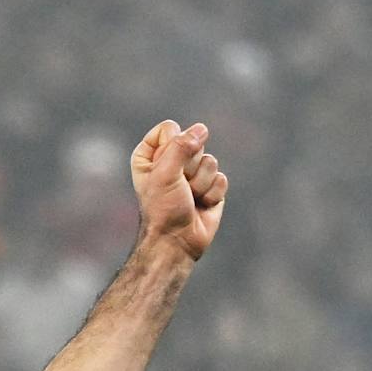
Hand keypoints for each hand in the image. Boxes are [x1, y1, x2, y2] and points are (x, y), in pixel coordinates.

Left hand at [130, 120, 227, 260]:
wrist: (177, 241)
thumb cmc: (163, 209)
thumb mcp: (165, 173)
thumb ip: (181, 146)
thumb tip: (202, 129)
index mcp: (150, 155)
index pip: (169, 129)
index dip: (172, 147)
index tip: (164, 169)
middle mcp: (171, 161)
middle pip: (194, 142)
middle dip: (189, 167)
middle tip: (179, 186)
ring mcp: (193, 173)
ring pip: (211, 161)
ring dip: (201, 183)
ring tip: (189, 198)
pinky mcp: (211, 187)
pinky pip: (221, 178)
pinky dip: (212, 194)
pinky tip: (201, 205)